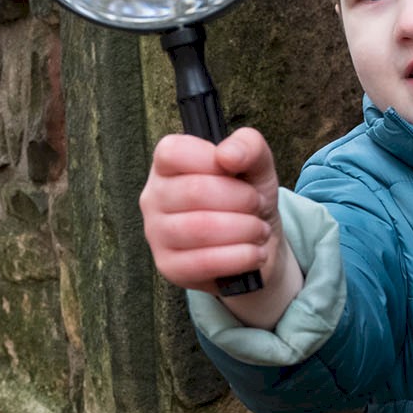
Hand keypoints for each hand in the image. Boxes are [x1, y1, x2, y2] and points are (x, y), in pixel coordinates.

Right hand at [141, 127, 281, 293]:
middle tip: (257, 205)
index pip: (175, 152)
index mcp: (167, 164)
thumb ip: (248, 146)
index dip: (214, 160)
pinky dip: (241, 257)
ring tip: (259, 230)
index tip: (238, 172)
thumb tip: (227, 154)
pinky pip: (204, 262)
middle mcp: (153, 197)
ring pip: (200, 228)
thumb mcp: (257, 165)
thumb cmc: (247, 199)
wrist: (255, 245)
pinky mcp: (168, 266)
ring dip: (244, 229)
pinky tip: (255, 253)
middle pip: (194, 191)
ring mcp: (156, 234)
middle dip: (241, 199)